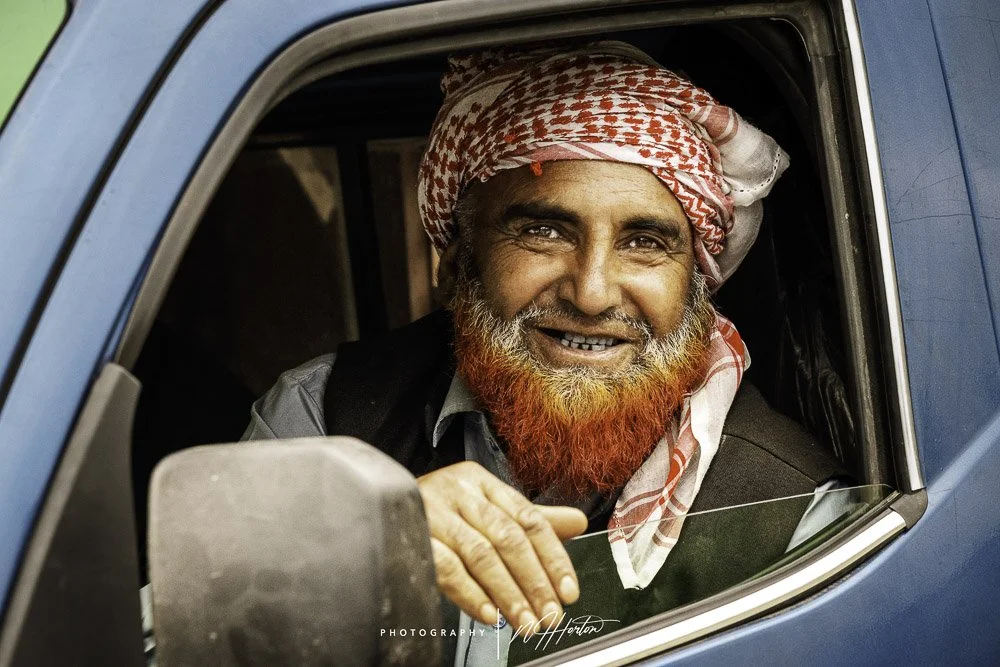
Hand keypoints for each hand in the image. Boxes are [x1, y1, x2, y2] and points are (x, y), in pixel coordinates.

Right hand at [417, 462, 586, 632]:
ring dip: (508, 594)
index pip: (529, 519)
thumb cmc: (442, 511)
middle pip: (508, 538)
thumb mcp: (487, 508)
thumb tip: (578, 523)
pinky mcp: (412, 534)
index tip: (568, 591)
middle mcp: (459, 491)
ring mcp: (433, 511)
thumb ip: (532, 519)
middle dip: (534, 582)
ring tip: (526, 623)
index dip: (553, 557)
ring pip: (481, 555)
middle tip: (550, 615)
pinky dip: (471, 594)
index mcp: (483, 482)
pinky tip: (489, 614)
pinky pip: (446, 568)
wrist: (378, 507)